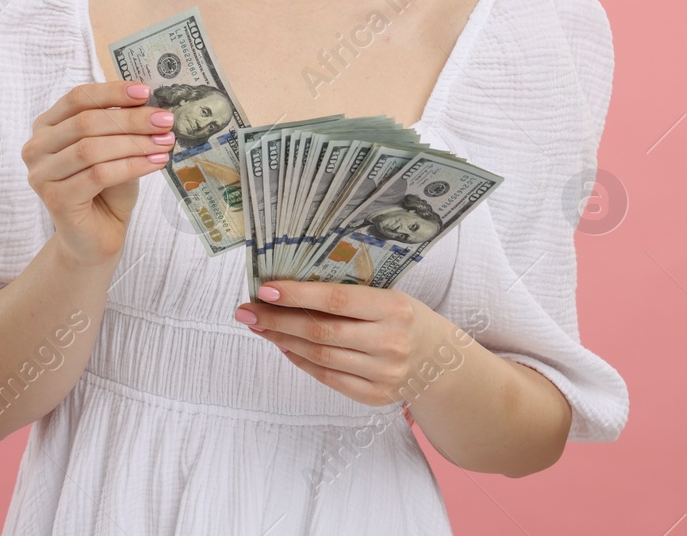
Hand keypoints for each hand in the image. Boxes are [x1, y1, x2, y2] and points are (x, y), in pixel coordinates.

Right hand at [22, 80, 174, 269]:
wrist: (97, 237)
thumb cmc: (106, 190)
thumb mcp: (114, 149)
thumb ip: (120, 125)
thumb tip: (149, 103)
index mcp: (46, 126)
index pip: (77, 98)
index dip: (112, 92)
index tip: (146, 92)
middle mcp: (36, 148)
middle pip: (86, 122)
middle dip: (131, 119)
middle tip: (165, 120)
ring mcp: (41, 175)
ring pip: (91, 149)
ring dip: (134, 142)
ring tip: (165, 142)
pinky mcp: (55, 199)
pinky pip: (98, 174)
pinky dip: (132, 166)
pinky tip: (155, 163)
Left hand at [234, 280, 448, 407]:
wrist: (441, 361)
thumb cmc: (403, 318)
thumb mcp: (387, 295)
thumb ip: (346, 294)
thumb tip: (287, 289)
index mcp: (393, 308)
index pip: (335, 299)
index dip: (296, 294)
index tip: (264, 289)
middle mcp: (390, 342)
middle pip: (320, 331)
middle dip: (276, 320)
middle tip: (245, 311)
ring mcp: (384, 374)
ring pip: (319, 357)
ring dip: (281, 340)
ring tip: (258, 326)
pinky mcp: (375, 396)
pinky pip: (327, 378)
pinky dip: (300, 361)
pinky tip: (283, 346)